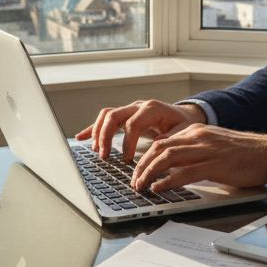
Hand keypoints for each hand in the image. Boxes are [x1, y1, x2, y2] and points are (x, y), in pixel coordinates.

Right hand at [74, 99, 205, 161]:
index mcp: (152, 108)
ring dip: (98, 132)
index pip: (133, 123)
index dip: (128, 142)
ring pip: (107, 115)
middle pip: (114, 115)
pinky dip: (93, 128)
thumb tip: (157, 145)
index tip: (127, 160)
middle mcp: (138, 106)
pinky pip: (105, 119)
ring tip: (96, 151)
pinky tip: (81, 137)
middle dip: (106, 136)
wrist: (184, 115)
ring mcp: (129, 110)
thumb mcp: (183, 131)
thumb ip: (171, 138)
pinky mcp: (124, 116)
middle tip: (105, 156)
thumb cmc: (183, 124)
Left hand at [130, 125, 266, 191]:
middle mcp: (198, 137)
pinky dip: (168, 180)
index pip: (162, 142)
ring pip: (168, 158)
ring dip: (149, 173)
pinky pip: (185, 172)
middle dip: (142, 166)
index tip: (137, 171)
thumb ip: (193, 152)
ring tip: (141, 186)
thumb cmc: (243, 154)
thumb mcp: (213, 146)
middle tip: (134, 181)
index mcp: (197, 131)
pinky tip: (159, 187)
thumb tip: (172, 166)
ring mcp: (206, 150)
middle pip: (160, 149)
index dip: (146, 157)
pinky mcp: (215, 165)